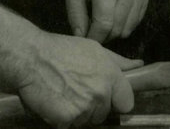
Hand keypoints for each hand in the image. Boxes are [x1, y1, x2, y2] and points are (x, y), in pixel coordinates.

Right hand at [17, 32, 141, 126]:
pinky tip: (53, 102)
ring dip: (75, 113)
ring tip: (62, 94)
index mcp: (110, 75)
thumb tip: (139, 65)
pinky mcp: (67, 119)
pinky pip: (68, 126)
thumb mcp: (93, 48)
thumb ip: (118, 61)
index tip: (106, 98)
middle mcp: (101, 93)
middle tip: (75, 91)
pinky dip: (60, 119)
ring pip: (85, 121)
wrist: (30, 57)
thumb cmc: (60, 50)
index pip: (126, 102)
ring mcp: (85, 108)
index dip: (115, 101)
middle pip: (103, 113)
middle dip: (91, 107)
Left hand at [65, 0, 148, 41]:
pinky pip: (134, 23)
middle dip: (101, 36)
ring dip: (112, 32)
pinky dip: (123, 25)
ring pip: (126, 30)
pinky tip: (112, 13)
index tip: (84, 38)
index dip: (93, 37)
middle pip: (116, 30)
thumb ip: (76, 15)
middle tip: (90, 27)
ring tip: (100, 19)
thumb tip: (81, 38)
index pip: (104, 24)